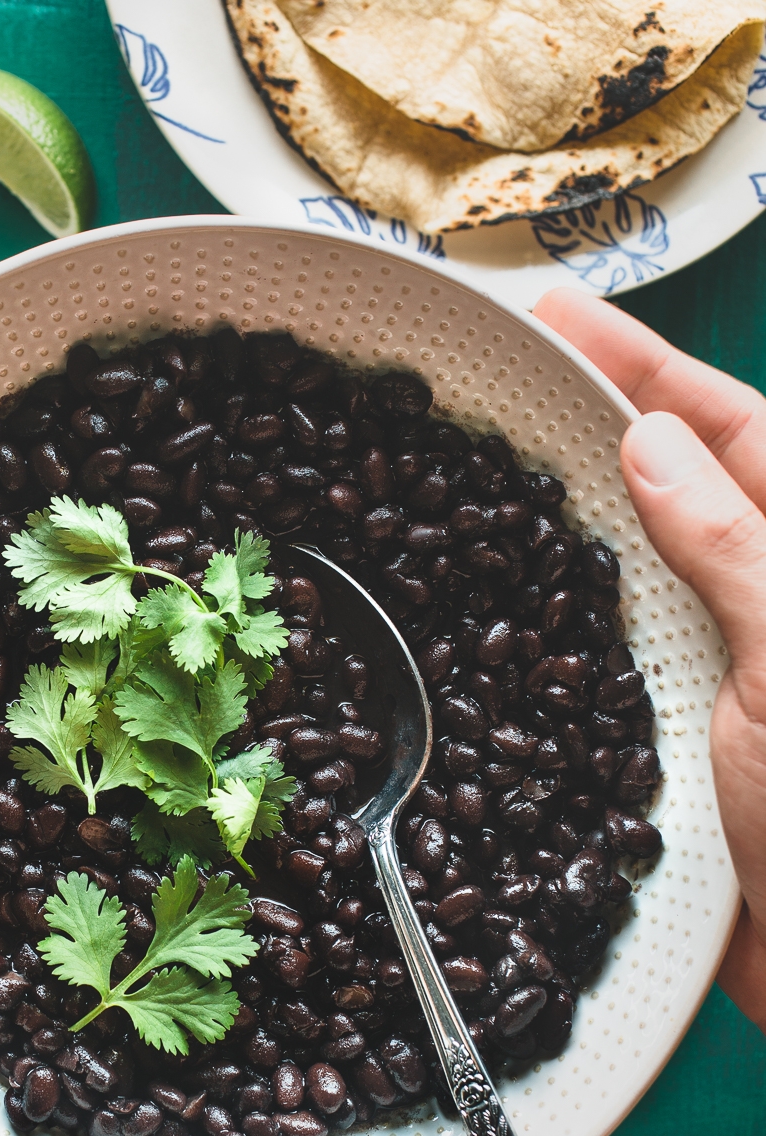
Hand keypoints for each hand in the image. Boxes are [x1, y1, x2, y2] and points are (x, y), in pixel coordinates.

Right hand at [534, 289, 765, 1031]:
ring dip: (568, 512)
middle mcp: (761, 598)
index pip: (729, 428)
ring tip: (487, 461)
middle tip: (506, 371)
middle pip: (674, 481)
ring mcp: (719, 664)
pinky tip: (502, 600)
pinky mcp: (673, 732)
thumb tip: (652, 442)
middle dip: (597, 418)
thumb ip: (733, 544)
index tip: (559, 313)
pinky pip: (602, 655)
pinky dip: (553, 620)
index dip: (644, 363)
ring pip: (631, 564)